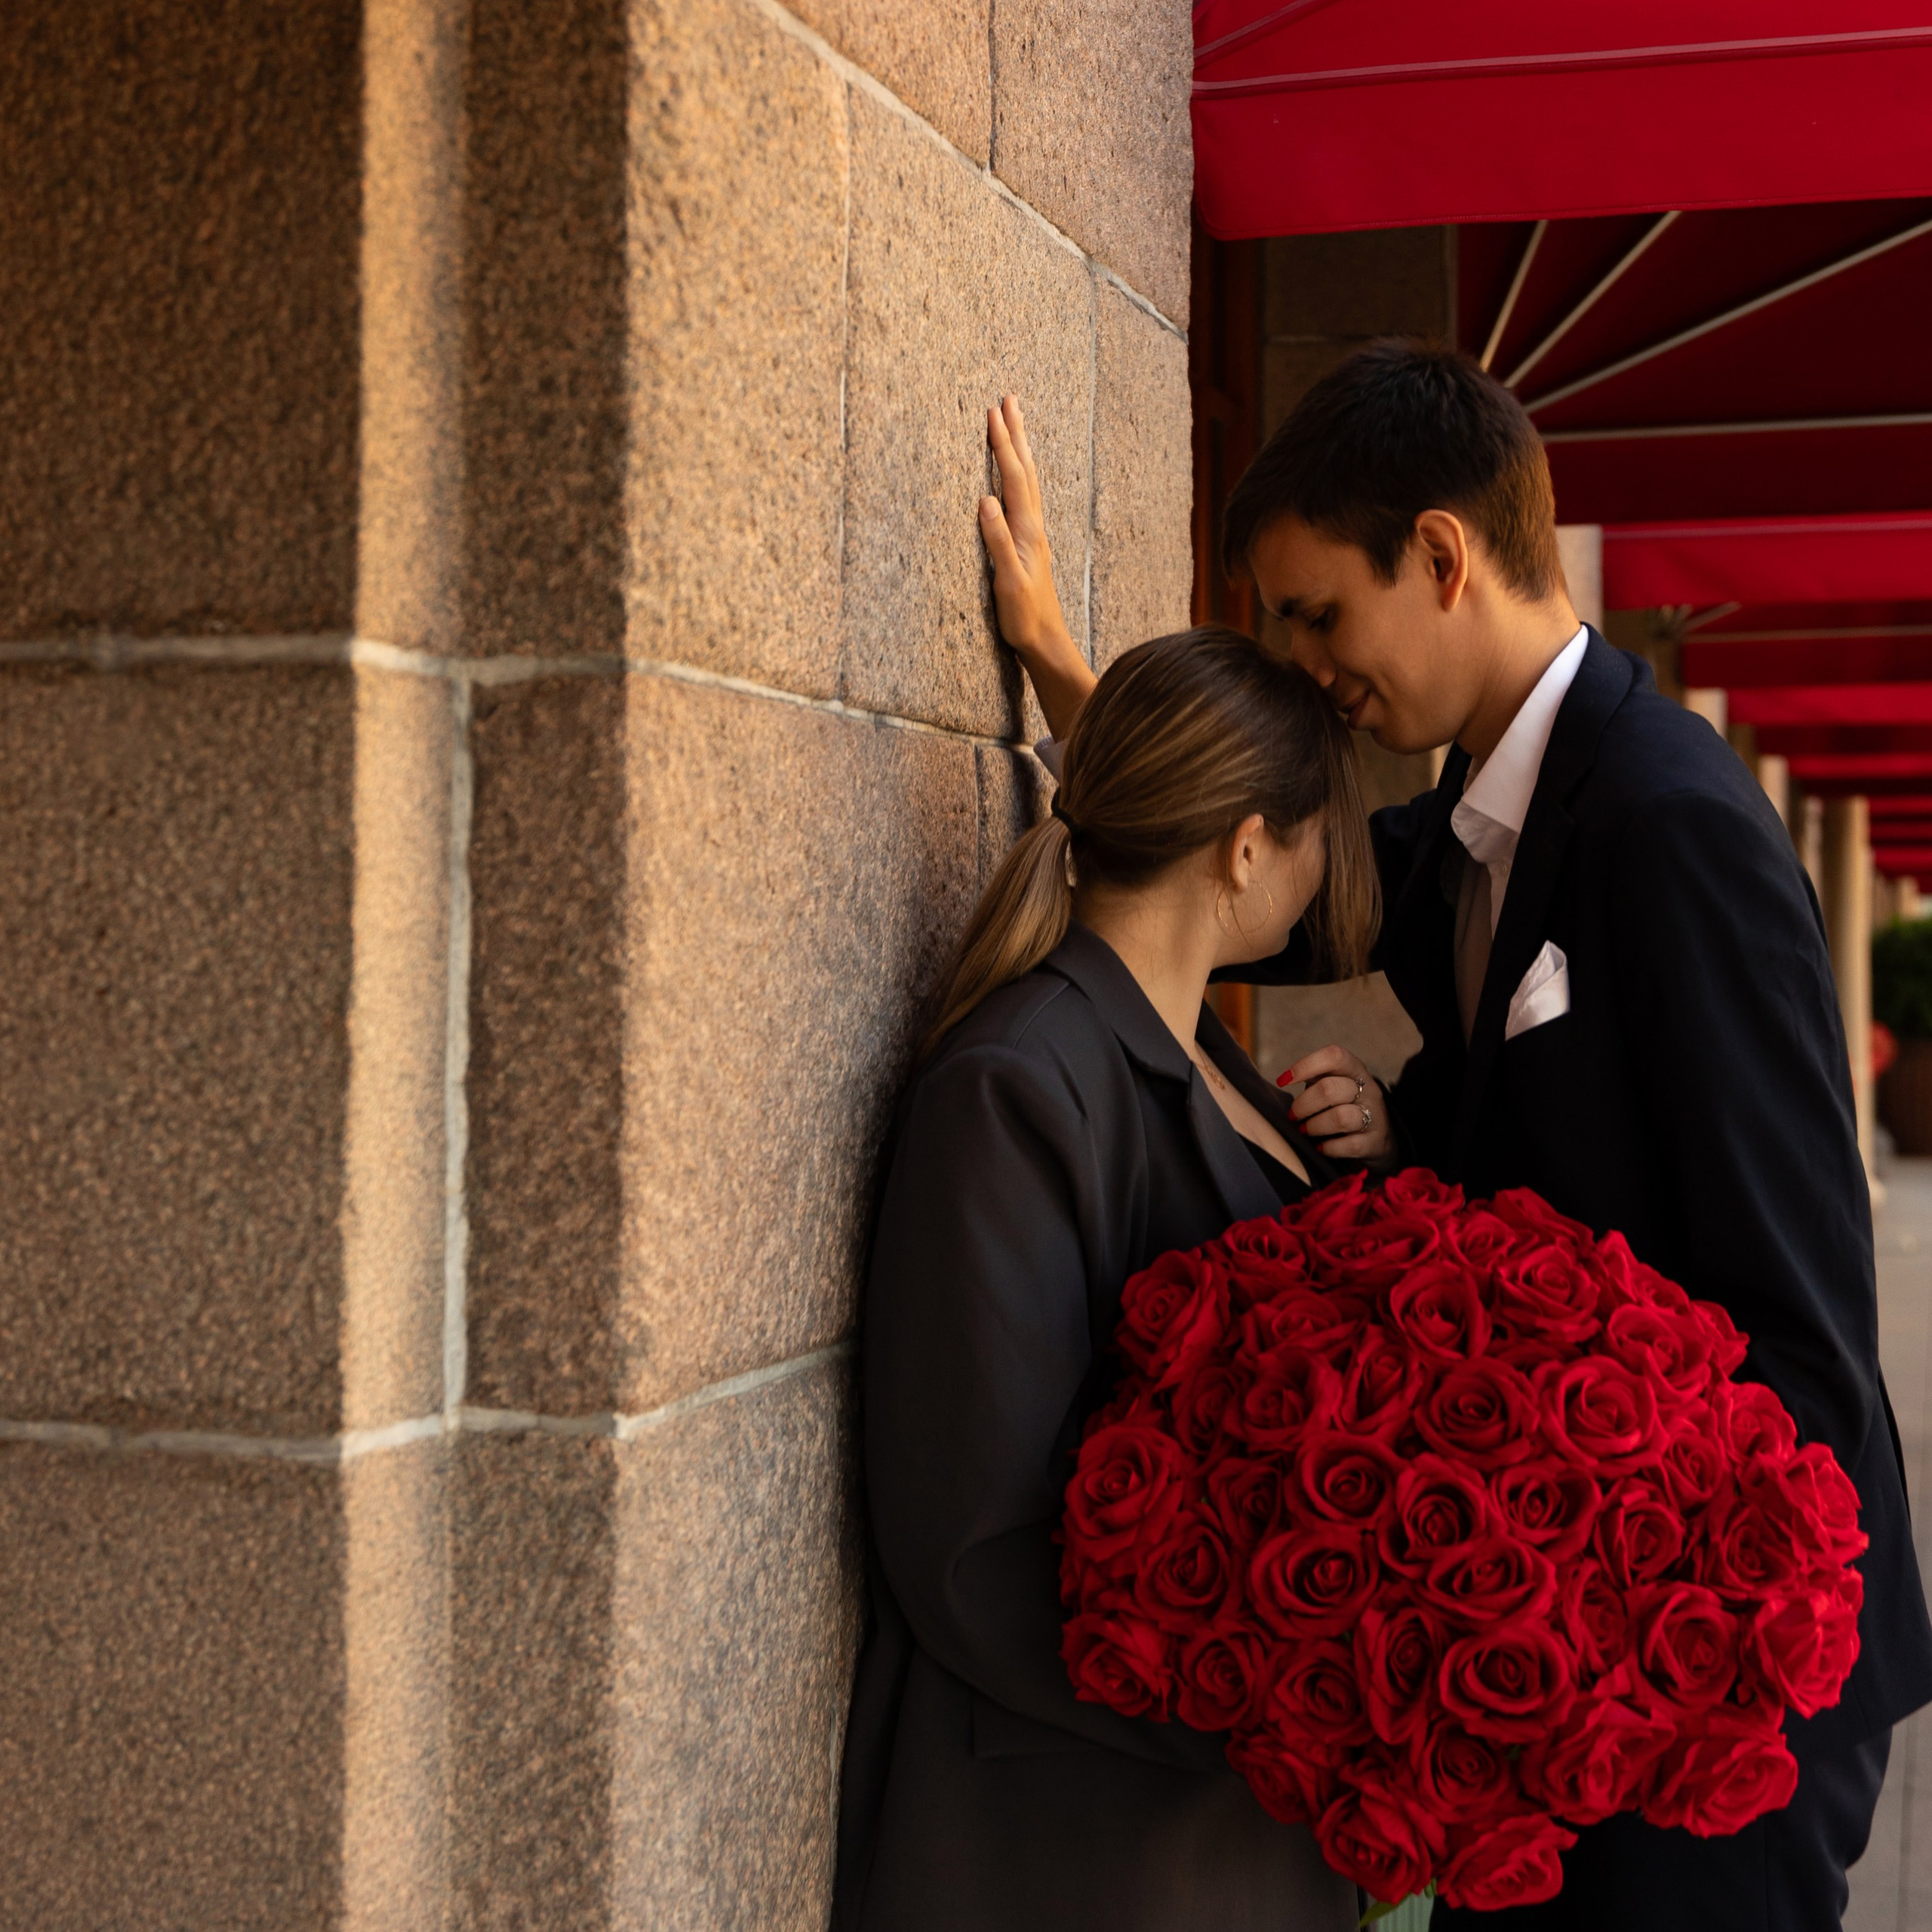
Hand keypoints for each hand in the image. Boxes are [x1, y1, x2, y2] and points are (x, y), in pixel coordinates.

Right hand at [979, 395, 1094, 737]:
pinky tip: (1018, 476)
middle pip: (1025, 470)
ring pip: (1028, 481)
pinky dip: (1020, 475)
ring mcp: (1034, 535)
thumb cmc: (1024, 616)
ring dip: (1021, 450)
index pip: (1012, 477)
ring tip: (1015, 424)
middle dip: (1016, 434)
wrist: (1045, 641)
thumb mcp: (1007, 580)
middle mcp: (1034, 527)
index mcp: (1027, 530)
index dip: (1002, 444)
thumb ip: (997, 540)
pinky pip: (1025, 497)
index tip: (993, 413)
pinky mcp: (1030, 545)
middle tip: (1009, 400)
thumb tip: (985, 500)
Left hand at [1279, 1044, 1395, 1167]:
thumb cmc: (1344, 1105)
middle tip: (1293, 1115)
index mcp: (1355, 1069)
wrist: (1379, 1137)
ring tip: (1305, 1130)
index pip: (1334, 1056)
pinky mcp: (1374, 1141)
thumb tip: (1284, 1080)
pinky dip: (1328, 1147)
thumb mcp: (1333, 1084)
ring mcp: (1374, 1116)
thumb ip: (1314, 1079)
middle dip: (1303, 1104)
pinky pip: (1348, 1145)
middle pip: (1330, 1089)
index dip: (1306, 1065)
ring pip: (1340, 1117)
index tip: (1283, 1080)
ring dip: (1314, 1126)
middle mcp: (1368, 1089)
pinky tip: (1320, 1147)